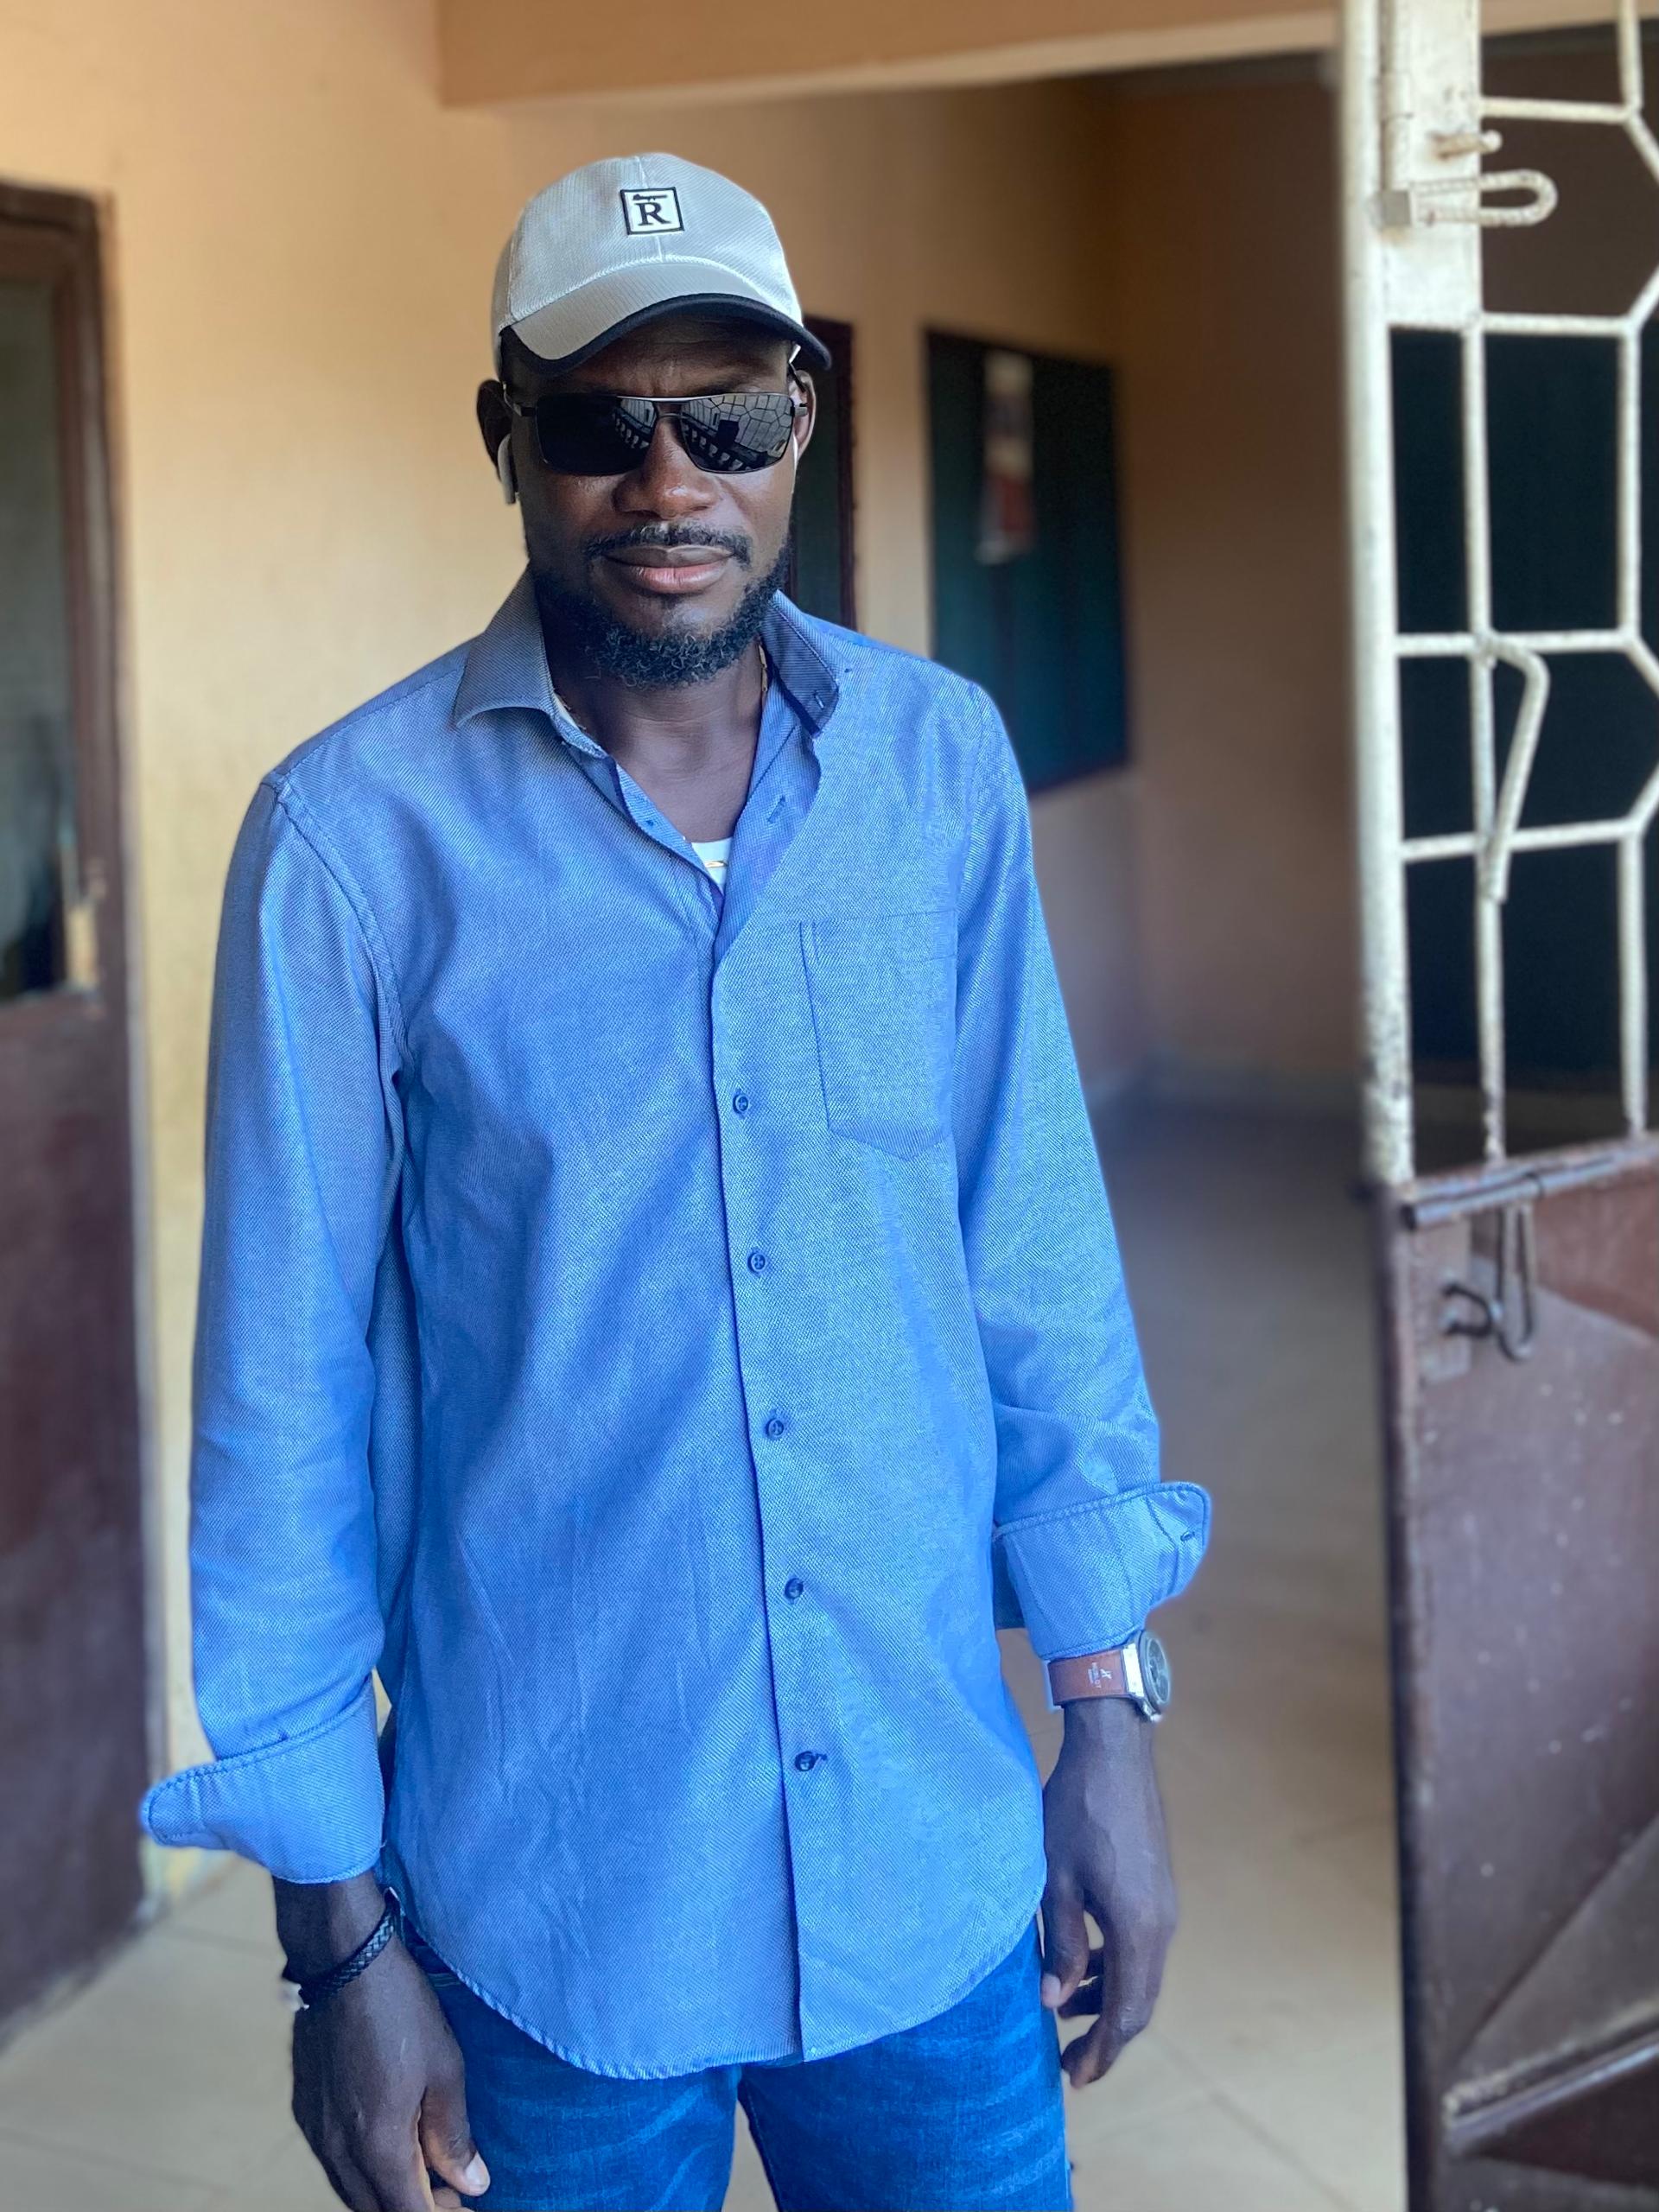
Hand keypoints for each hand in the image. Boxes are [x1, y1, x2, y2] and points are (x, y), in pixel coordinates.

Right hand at [278, 1878, 489, 2209]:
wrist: (343, 1961)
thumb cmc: (402, 2009)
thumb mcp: (444, 2069)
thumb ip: (453, 2136)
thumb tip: (473, 2185)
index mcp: (375, 2146)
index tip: (467, 2205)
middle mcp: (336, 2150)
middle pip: (373, 2210)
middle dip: (413, 2209)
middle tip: (453, 2193)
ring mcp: (315, 2130)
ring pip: (349, 2189)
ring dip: (386, 2192)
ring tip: (426, 2171)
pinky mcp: (304, 2109)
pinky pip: (334, 2161)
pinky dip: (363, 2169)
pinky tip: (389, 2143)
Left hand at [1038, 1695, 1176, 2086]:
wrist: (1114, 1751)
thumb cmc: (1077, 1811)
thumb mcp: (1055, 1880)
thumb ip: (1060, 1944)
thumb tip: (1054, 2001)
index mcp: (1138, 1930)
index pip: (1126, 2012)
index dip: (1102, 2051)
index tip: (1075, 2078)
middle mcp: (1161, 1925)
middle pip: (1140, 2001)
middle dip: (1106, 2036)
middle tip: (1070, 2063)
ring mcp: (1163, 1905)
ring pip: (1141, 1973)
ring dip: (1108, 1998)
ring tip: (1064, 2009)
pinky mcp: (1156, 1887)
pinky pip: (1140, 1945)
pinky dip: (1114, 1966)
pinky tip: (1082, 1961)